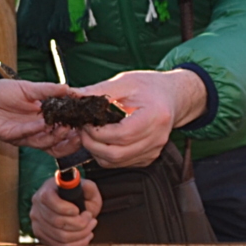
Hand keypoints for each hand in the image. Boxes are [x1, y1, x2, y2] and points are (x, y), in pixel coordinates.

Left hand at [0, 78, 80, 151]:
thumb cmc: (0, 92)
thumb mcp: (29, 88)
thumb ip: (49, 90)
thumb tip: (70, 88)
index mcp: (42, 119)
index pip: (63, 129)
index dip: (75, 128)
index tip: (87, 122)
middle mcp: (34, 130)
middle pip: (56, 141)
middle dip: (70, 137)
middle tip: (81, 130)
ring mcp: (22, 135)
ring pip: (44, 142)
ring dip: (55, 135)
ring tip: (66, 127)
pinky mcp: (9, 136)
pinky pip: (25, 135)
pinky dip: (35, 130)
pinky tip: (43, 123)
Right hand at [30, 174, 102, 245]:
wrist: (70, 206)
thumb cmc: (79, 196)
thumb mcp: (86, 188)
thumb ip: (88, 187)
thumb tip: (85, 187)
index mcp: (45, 192)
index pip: (48, 200)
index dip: (65, 208)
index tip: (78, 210)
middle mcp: (37, 208)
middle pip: (56, 222)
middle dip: (80, 223)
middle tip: (91, 219)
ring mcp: (37, 224)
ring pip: (60, 237)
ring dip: (81, 234)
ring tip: (90, 226)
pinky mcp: (42, 237)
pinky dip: (77, 244)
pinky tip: (86, 237)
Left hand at [73, 69, 209, 168]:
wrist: (171, 97)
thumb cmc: (149, 87)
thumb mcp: (125, 82)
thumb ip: (99, 90)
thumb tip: (73, 95)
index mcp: (155, 117)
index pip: (121, 135)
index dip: (98, 132)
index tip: (86, 122)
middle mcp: (157, 138)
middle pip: (117, 153)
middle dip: (93, 144)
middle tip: (84, 130)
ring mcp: (154, 150)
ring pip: (116, 162)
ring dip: (97, 152)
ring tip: (91, 134)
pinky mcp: (149, 157)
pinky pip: (122, 163)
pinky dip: (107, 156)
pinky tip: (103, 141)